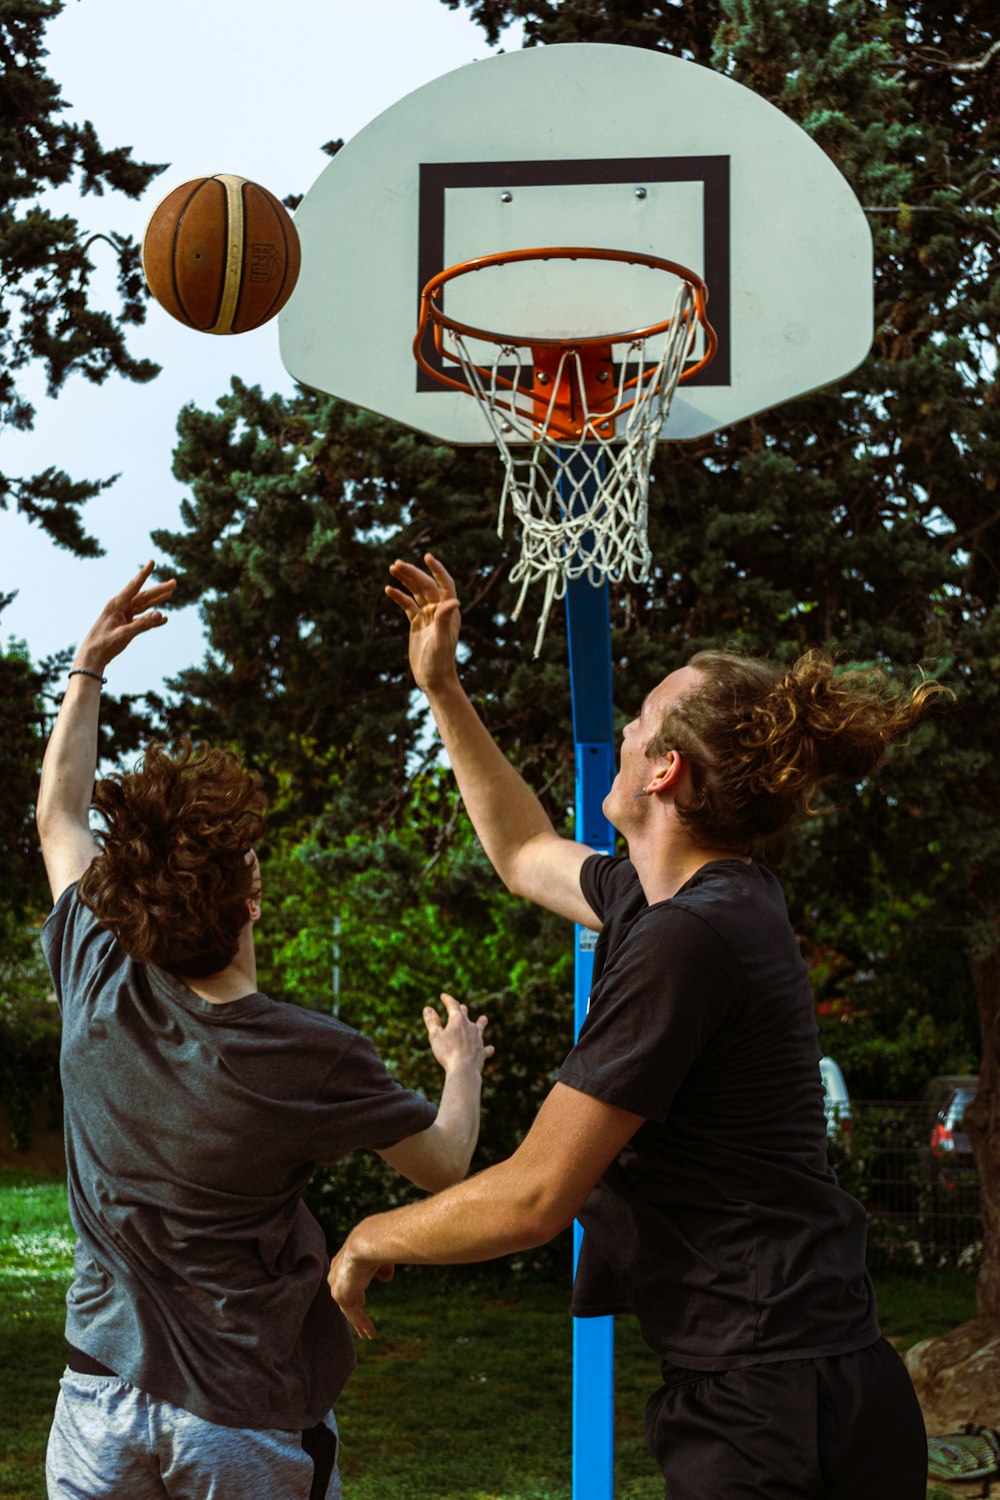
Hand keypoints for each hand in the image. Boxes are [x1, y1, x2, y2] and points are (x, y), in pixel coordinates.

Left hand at [74, 562, 176, 673]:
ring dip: (157, 600)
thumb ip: (143, 624)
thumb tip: (161, 615)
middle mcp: (120, 607)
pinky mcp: (125, 625)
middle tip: (174, 583)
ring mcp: (123, 616)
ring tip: (170, 593)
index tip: (152, 562)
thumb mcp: (125, 634)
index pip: (134, 586)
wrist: (91, 656)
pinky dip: (153, 618)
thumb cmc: (104, 644)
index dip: (144, 574)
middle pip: (143, 596)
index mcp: (117, 605)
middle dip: (159, 590)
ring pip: (144, 605)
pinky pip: (142, 619)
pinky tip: (163, 619)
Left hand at [328, 1233, 393, 1339]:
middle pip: (345, 1297)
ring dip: (358, 1323)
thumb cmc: (376, 1243)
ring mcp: (336, 1285)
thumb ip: (382, 1268)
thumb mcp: (382, 1257)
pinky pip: (354, 1314)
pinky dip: (363, 1324)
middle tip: (359, 1324)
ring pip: (348, 1309)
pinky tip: (371, 1334)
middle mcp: (336, 1274)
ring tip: (366, 1335)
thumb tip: (385, 1279)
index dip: (356, 1292)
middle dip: (353, 1310)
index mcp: (343, 1261)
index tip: (362, 1302)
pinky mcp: (341, 1296)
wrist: (367, 1242)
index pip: (348, 1281)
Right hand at [385, 553, 461, 694]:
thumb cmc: (440, 662)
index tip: (427, 556)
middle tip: (396, 564)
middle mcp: (439, 610)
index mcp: (449, 611)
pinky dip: (399, 597)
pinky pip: (407, 606)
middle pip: (426, 585)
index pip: (445, 584)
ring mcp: (427, 616)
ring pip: (415, 593)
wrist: (433, 679)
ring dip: (405, 580)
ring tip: (392, 568)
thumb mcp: (441, 640)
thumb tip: (453, 600)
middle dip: (413, 573)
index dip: (437, 570)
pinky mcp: (417, 624)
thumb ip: (445, 619)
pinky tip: (388, 589)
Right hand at [424, 992, 492, 1076]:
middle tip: (461, 1007)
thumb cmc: (447, 1052)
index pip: (453, 1005)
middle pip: (466, 1014)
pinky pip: (485, 1048)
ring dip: (481, 1023)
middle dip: (462, 1010)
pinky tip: (490, 1049)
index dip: (447, 999)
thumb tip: (428, 1008)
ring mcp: (478, 1038)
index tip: (443, 996)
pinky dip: (486, 1048)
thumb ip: (431, 1022)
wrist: (464, 1069)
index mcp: (458, 1020)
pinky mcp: (482, 1051)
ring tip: (484, 1019)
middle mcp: (470, 1026)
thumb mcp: (435, 1036)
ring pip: (480, 1028)